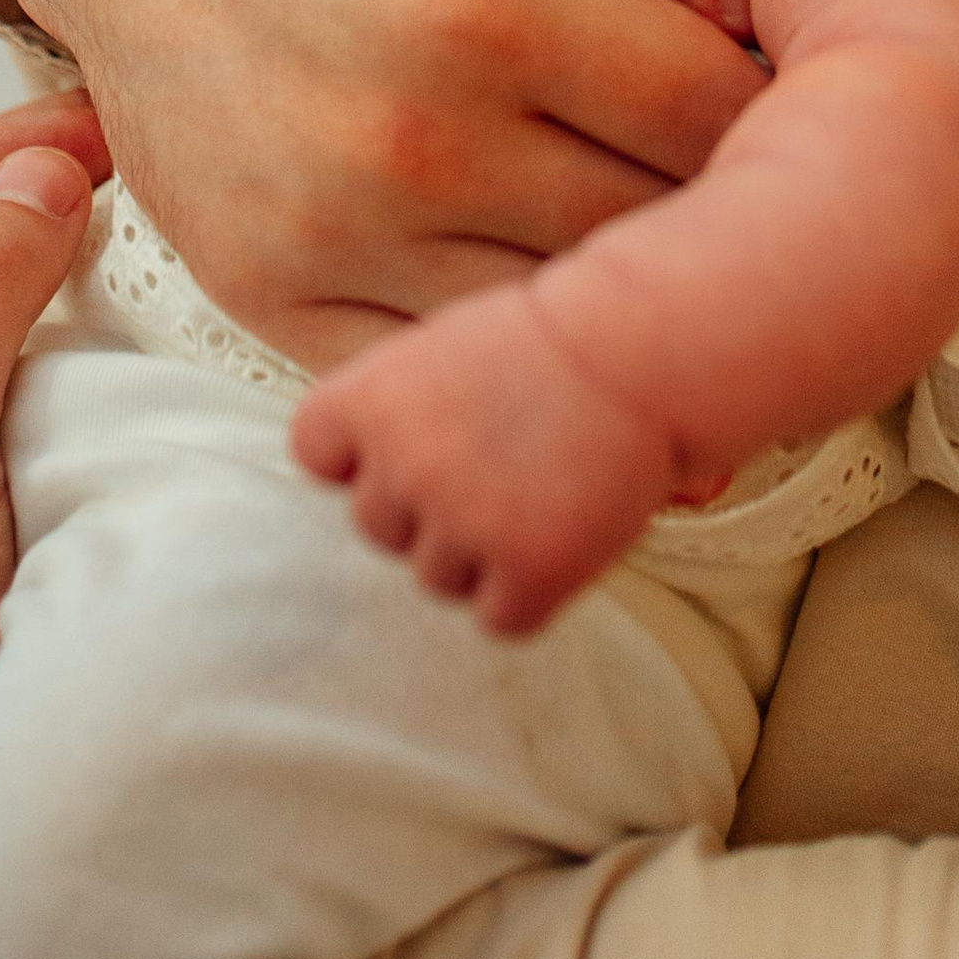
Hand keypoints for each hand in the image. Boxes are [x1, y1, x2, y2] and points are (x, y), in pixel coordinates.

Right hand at [0, 0, 763, 370]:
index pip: (719, 119)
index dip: (791, 109)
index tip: (799, 81)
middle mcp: (407, 135)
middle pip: (658, 240)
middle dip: (733, 208)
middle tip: (769, 166)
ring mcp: (329, 227)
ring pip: (564, 328)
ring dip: (634, 290)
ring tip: (672, 221)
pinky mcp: (267, 286)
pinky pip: (441, 374)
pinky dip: (514, 353)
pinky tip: (557, 289)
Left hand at [295, 282, 702, 635]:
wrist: (642, 350)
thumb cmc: (548, 340)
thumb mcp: (441, 350)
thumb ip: (392, 414)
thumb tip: (365, 483)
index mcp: (369, 400)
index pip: (316, 453)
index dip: (363, 452)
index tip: (417, 433)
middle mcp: (403, 468)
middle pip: (378, 527)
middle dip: (428, 506)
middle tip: (500, 459)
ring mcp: (465, 525)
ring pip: (437, 578)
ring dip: (480, 552)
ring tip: (540, 485)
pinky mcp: (530, 572)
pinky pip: (500, 618)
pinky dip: (530, 591)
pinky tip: (565, 531)